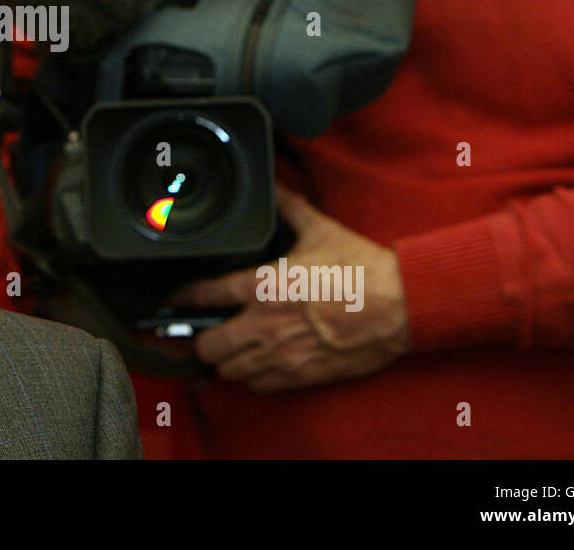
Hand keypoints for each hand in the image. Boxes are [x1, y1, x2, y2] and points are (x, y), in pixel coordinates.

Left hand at [168, 184, 411, 391]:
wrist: (400, 305)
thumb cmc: (361, 267)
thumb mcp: (319, 229)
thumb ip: (288, 207)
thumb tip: (274, 187)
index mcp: (264, 285)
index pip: (204, 294)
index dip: (180, 297)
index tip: (173, 298)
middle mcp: (265, 324)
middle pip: (208, 345)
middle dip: (200, 339)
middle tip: (203, 330)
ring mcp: (282, 353)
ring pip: (230, 371)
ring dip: (224, 361)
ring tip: (228, 349)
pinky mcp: (302, 374)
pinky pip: (260, 386)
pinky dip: (252, 378)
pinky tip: (256, 365)